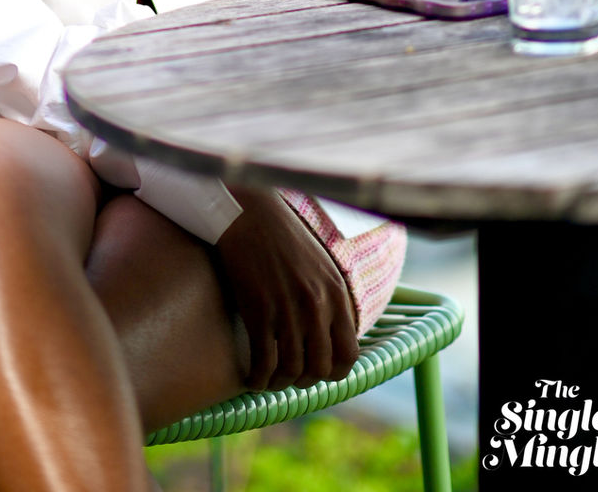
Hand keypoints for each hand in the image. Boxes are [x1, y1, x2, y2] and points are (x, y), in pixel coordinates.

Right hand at [213, 186, 358, 392]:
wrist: (249, 213)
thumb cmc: (283, 237)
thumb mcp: (321, 266)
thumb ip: (330, 299)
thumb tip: (332, 334)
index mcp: (337, 294)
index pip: (348, 355)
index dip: (333, 373)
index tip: (316, 371)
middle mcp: (317, 305)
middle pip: (319, 369)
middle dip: (304, 380)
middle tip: (289, 376)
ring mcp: (288, 309)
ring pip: (291, 370)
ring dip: (279, 383)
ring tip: (268, 380)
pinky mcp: (259, 311)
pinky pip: (263, 362)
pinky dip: (258, 379)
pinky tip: (252, 378)